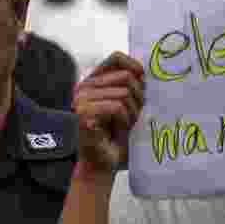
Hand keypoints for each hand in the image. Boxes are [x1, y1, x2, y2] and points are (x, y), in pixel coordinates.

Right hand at [72, 51, 144, 174]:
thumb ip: (131, 86)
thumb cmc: (116, 137)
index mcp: (92, 82)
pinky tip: (118, 131)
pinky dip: (124, 121)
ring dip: (132, 113)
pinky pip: (116, 107)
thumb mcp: (128, 106)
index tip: (144, 81)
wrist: (103, 165)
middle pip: (125, 77)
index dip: (135, 67)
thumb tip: (142, 69)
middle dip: (138, 98)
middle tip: (134, 117)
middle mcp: (83, 87)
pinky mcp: (83, 113)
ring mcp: (80, 99)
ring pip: (123, 93)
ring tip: (125, 126)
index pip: (116, 58)